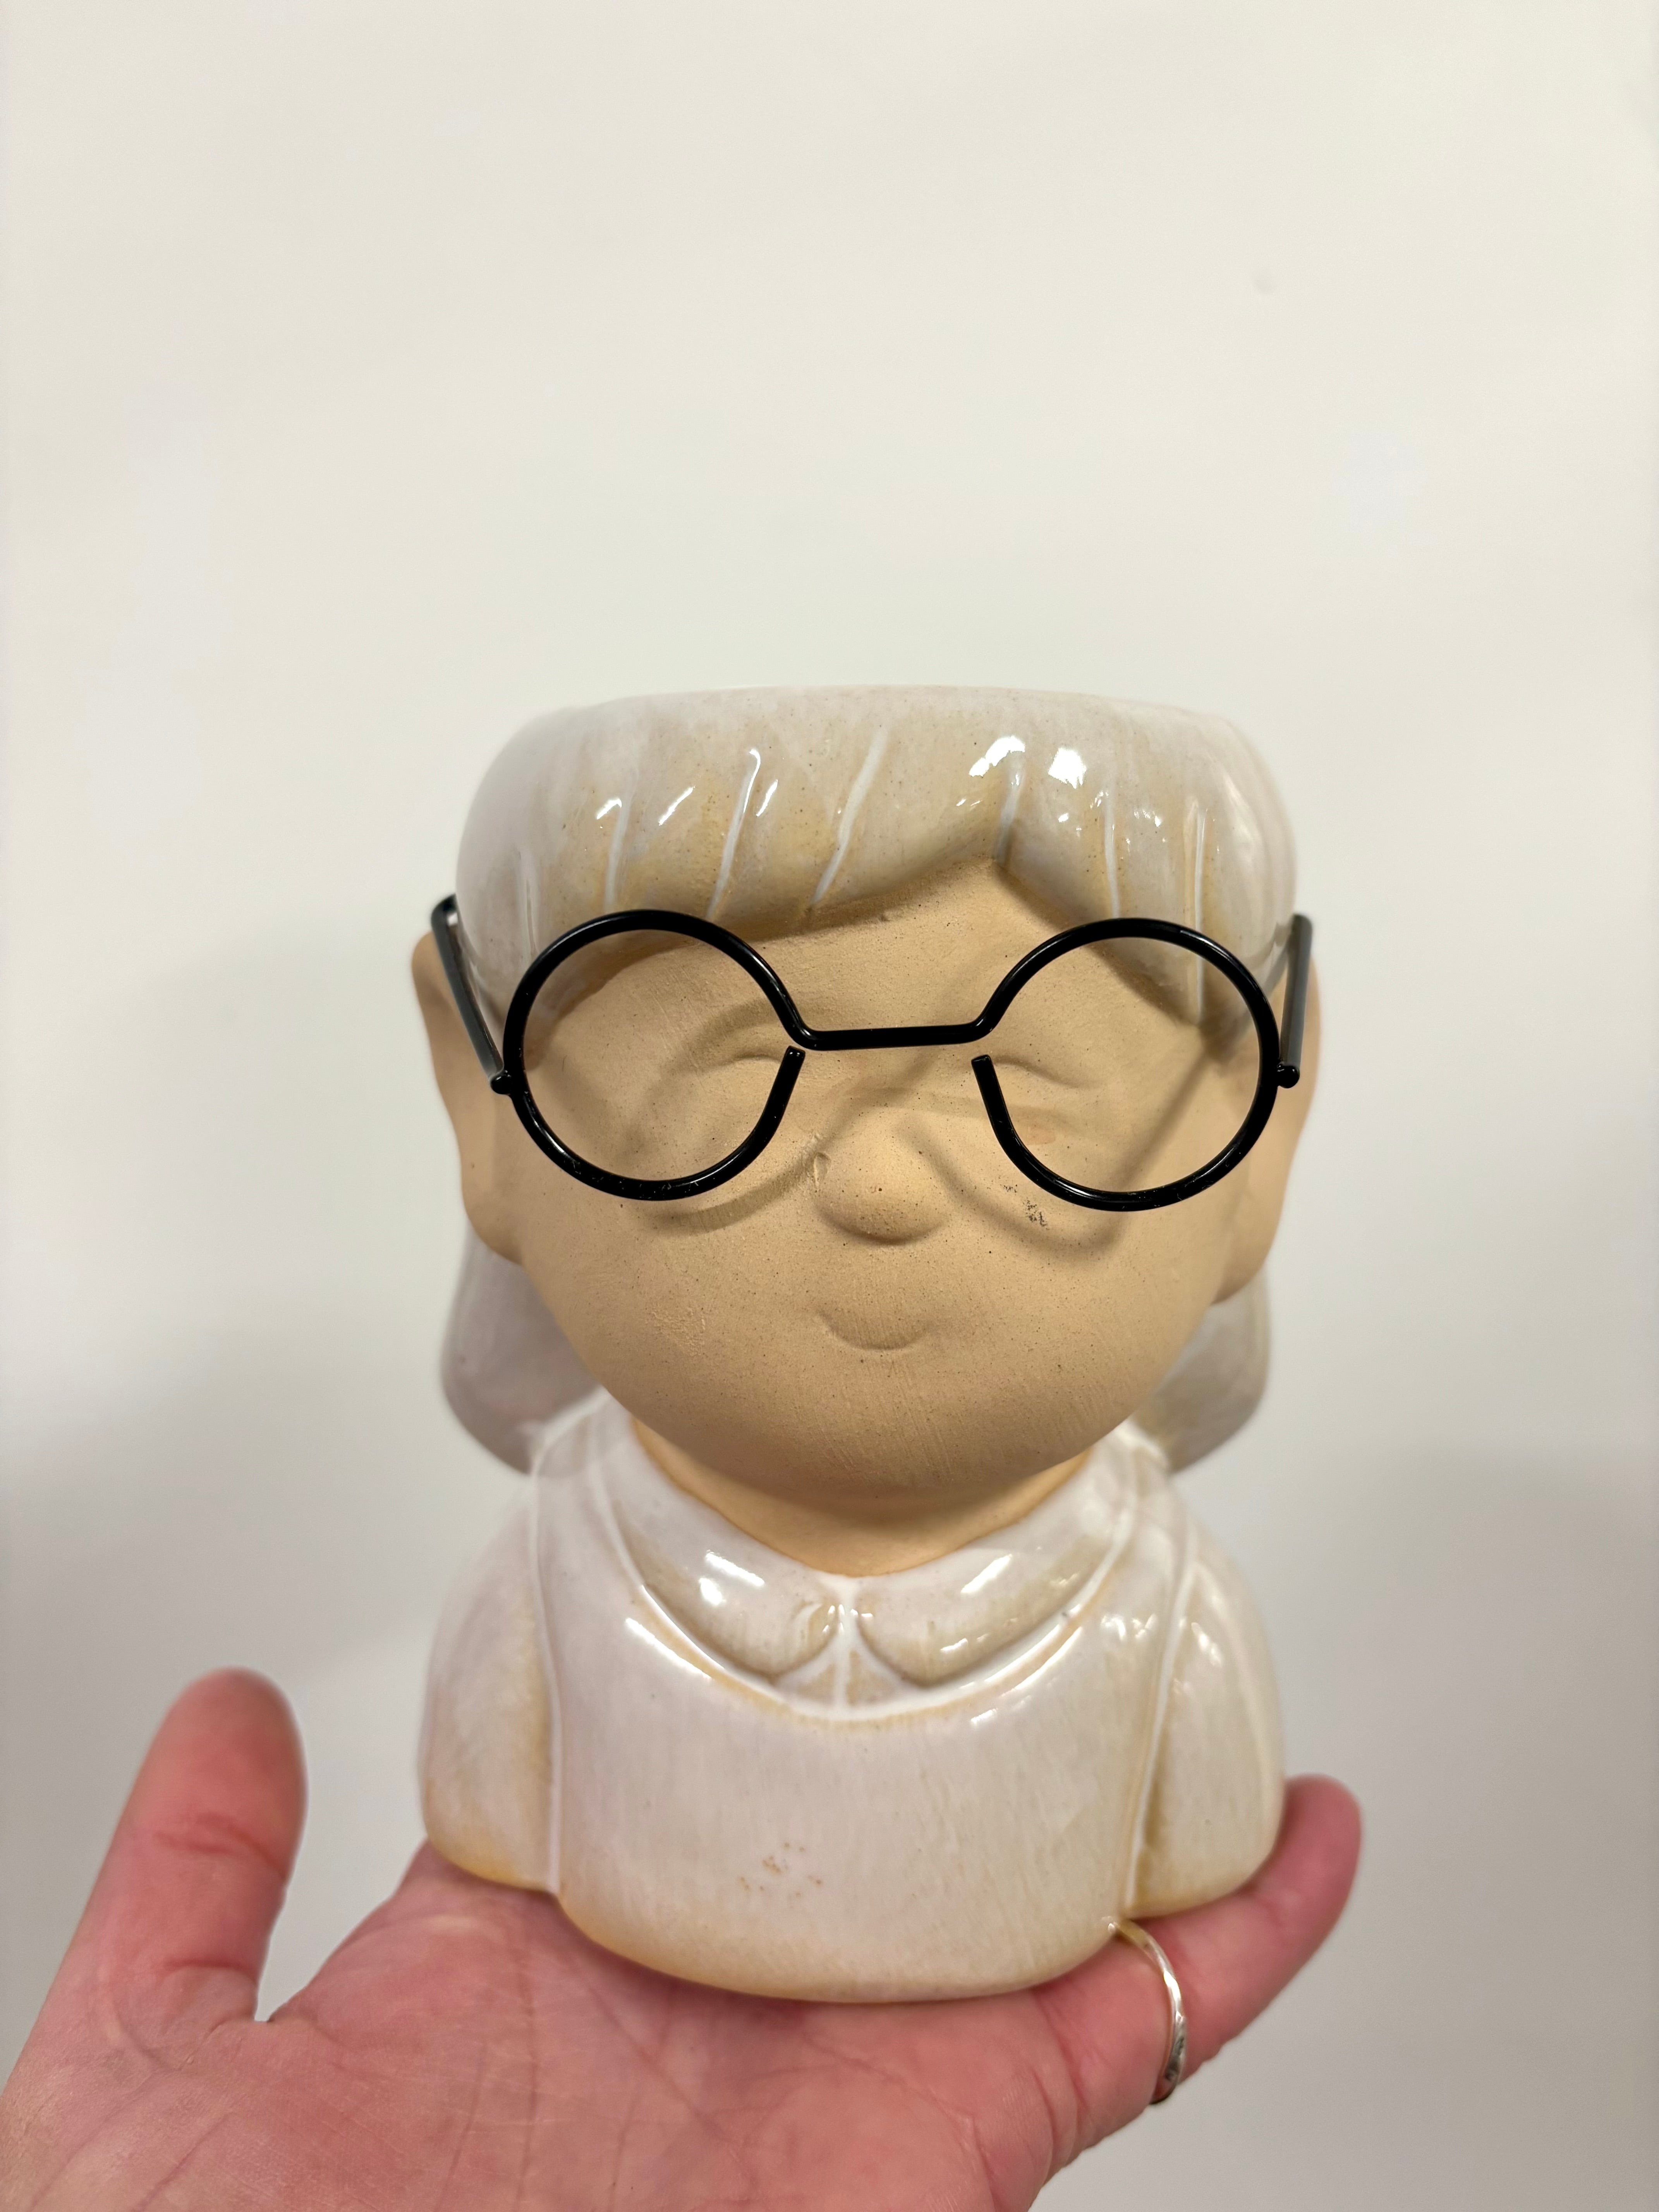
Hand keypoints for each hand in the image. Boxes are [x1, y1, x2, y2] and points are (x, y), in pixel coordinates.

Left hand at [1, 1672, 1358, 2209]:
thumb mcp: (149, 2069)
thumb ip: (190, 1886)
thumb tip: (230, 1706)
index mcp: (543, 1975)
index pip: (676, 1791)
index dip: (744, 1686)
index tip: (798, 1578)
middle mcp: (709, 2016)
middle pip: (876, 1837)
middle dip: (958, 1717)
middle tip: (1042, 1578)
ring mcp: (839, 2079)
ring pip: (1021, 1909)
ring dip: (1119, 1790)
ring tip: (1198, 1656)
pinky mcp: (941, 2151)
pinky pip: (1117, 2032)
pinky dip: (1227, 1942)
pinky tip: (1298, 1841)